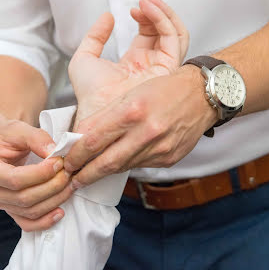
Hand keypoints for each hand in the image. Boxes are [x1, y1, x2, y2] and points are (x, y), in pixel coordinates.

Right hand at [0, 113, 72, 230]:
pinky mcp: (9, 210)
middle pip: (23, 198)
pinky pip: (27, 223)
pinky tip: (60, 212)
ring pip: (28, 211)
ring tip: (69, 185)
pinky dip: (45, 221)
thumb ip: (36, 138)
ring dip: (54, 200)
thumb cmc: (6, 135)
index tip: (59, 162)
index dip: (41, 174)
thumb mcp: (18, 128)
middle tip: (69, 173)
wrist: (1, 142)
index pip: (15, 179)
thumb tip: (54, 153)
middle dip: (51, 187)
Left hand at [63, 0, 216, 187]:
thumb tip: (82, 137)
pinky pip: (140, 166)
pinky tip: (120, 162)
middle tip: (72, 180)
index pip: (93, 140)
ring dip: (104, 172)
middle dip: (85, 174)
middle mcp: (146, 132)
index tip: (66, 161)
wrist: (202, 96)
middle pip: (106, 162)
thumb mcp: (130, 95)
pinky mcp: (168, 159)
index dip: (76, 154)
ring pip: (123, 167)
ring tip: (90, 173)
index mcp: (132, 111)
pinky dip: (126, 165)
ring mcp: (159, 149)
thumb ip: (106, 117)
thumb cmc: (164, 90)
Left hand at [69, 0, 188, 124]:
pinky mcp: (167, 71)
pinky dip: (164, 21)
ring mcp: (160, 70)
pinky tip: (150, 10)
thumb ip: (94, 37)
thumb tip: (107, 17)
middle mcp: (150, 67)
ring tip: (149, 1)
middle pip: (163, 34)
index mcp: (134, 65)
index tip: (134, 9)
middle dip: (156, 14)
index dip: (145, 19)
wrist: (97, 114)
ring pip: (174, 36)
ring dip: (164, 14)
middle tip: (144, 2)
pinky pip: (174, 40)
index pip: (149, 36)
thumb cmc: (89, 95)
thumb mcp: (84, 60)